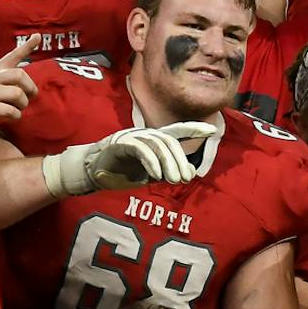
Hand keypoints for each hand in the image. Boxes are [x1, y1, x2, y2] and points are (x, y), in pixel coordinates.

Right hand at [44, 121, 221, 197]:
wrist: (95, 174)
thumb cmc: (126, 172)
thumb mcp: (153, 174)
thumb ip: (170, 171)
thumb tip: (191, 172)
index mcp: (155, 139)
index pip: (178, 131)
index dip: (194, 128)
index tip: (212, 129)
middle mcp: (146, 134)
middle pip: (171, 141)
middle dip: (181, 160)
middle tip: (185, 179)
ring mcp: (133, 137)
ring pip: (159, 144)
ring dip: (170, 163)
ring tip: (174, 180)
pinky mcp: (121, 144)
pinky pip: (141, 149)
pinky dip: (152, 162)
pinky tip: (156, 176)